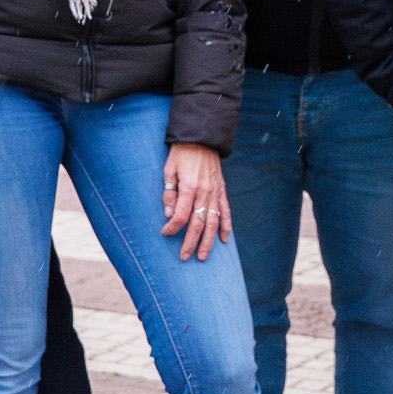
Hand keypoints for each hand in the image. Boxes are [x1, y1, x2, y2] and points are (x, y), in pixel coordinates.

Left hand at [160, 142, 229, 260]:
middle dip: (190, 242)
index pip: (180, 215)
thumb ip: (169, 193)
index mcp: (189, 187)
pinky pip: (226, 211)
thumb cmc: (182, 153)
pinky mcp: (222, 190)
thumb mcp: (169, 170)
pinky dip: (227, 226)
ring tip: (203, 256)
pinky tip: (225, 239)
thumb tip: (170, 214)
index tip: (165, 233)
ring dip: (209, 241)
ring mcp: (215, 192)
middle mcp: (204, 192)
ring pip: (213, 222)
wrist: (202, 137)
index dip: (172, 228)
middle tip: (185, 257)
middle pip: (197, 224)